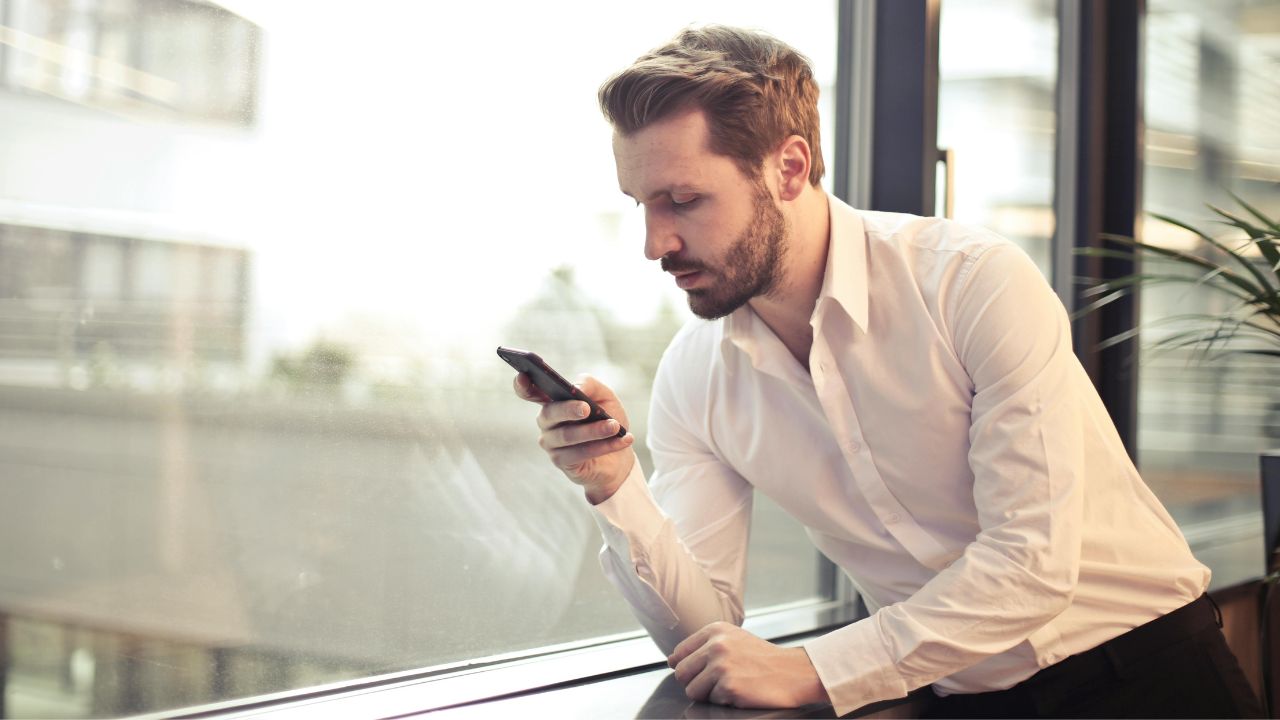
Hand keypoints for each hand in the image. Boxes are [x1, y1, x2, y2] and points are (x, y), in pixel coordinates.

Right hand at [513, 373, 635, 502]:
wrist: (620, 453)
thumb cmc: (608, 419)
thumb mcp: (605, 397)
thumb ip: (590, 385)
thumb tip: (576, 388)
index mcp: (553, 401)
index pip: (529, 391)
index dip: (522, 385)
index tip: (522, 375)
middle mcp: (547, 421)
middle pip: (549, 413)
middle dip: (568, 410)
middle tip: (586, 408)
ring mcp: (551, 443)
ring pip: (567, 435)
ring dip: (594, 431)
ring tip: (615, 426)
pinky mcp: (561, 462)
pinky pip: (580, 453)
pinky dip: (604, 446)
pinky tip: (622, 440)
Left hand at [668, 622, 829, 708]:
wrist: (794, 672)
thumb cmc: (763, 658)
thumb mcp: (733, 639)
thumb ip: (703, 646)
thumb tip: (672, 660)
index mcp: (715, 630)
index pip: (680, 652)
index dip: (688, 667)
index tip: (702, 671)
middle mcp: (716, 645)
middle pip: (682, 673)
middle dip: (695, 683)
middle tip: (717, 682)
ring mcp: (722, 666)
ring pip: (692, 690)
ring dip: (709, 694)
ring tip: (730, 686)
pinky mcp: (729, 687)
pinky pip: (712, 701)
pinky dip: (725, 701)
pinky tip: (741, 691)